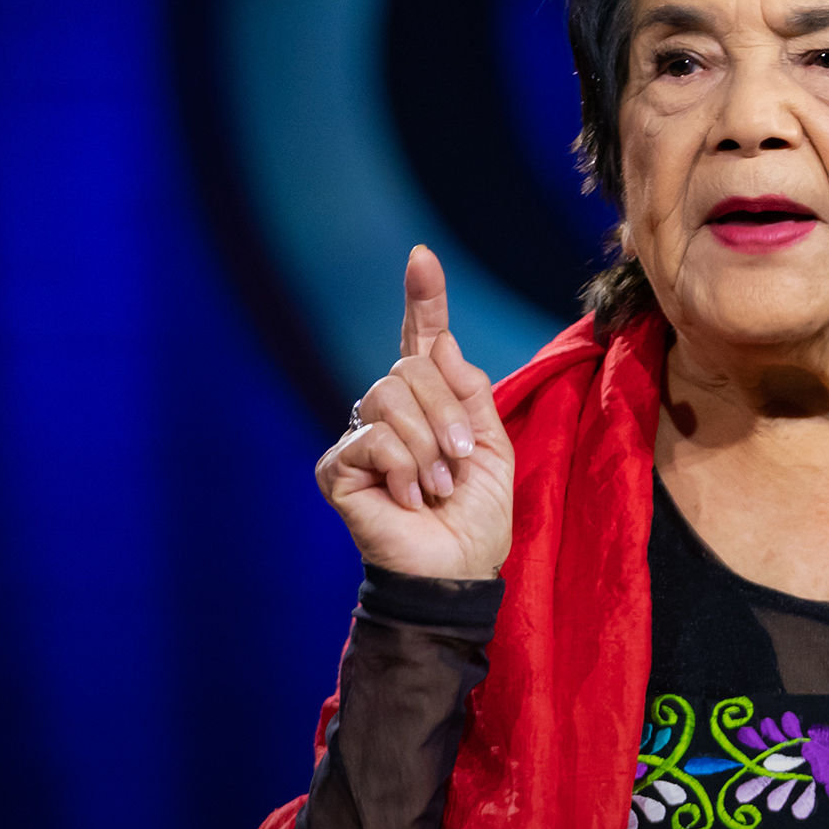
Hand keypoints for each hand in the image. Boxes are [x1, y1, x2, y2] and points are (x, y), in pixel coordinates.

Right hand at [316, 246, 512, 580]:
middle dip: (445, 414)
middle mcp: (389, 413)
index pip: (421, 342)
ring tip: (434, 486)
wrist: (457, 570)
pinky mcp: (337, 469)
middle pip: (409, 369)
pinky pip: (372, 439)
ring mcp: (360, 439)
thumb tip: (442, 343)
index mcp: (430, 404)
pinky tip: (407, 499)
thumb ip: (470, 393)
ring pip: (388, 398)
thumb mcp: (491, 446)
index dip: (422, 300)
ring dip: (426, 446)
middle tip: (457, 463)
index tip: (422, 257)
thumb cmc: (475, 517)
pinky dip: (402, 470)